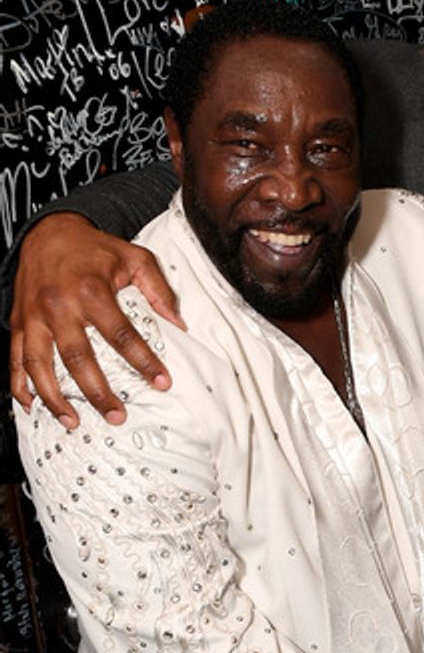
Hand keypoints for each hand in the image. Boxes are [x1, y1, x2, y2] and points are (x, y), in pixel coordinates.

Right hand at [10, 213, 183, 427]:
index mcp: (91, 291)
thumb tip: (178, 323)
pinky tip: (30, 405)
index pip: (121, 335)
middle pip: (79, 358)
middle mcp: (60, 306)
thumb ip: (159, 289)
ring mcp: (35, 316)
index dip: (143, 362)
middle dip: (98, 392)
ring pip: (40, 364)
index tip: (161, 383)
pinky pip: (15, 357)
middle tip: (116, 416)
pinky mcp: (20, 321)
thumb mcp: (135, 257)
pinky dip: (20, 384)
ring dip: (55, 397)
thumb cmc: (94, 248)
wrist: (48, 231)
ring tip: (73, 421)